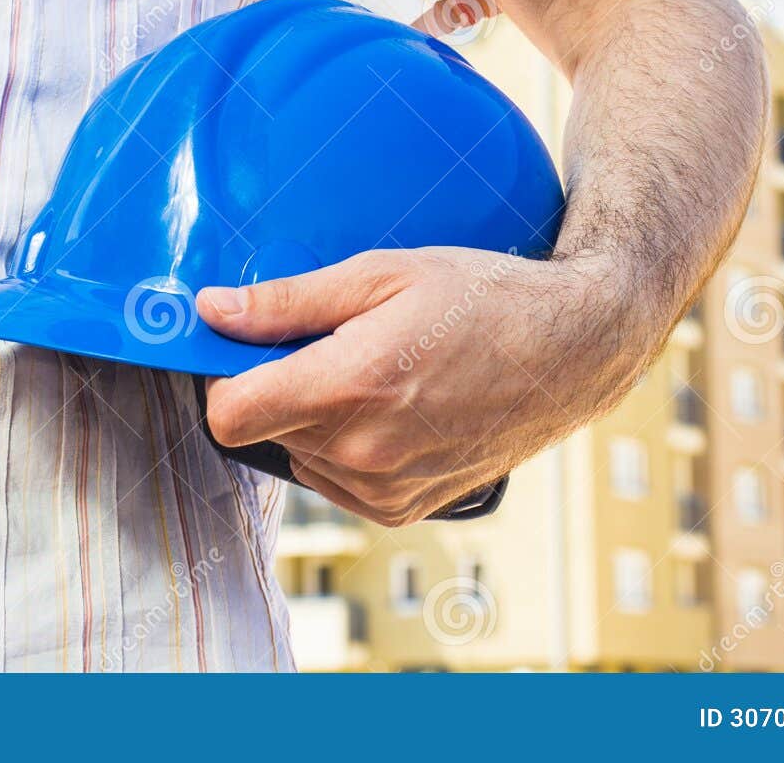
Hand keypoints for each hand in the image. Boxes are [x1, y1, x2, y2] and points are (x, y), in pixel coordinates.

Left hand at [197, 246, 665, 525]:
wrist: (572, 348)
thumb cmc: (483, 297)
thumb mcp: (382, 274)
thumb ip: (288, 301)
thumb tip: (211, 311)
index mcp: (351, 387)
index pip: (228, 415)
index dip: (226, 377)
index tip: (249, 348)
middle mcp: (363, 451)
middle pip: (266, 428)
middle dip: (284, 385)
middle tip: (338, 342)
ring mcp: (385, 488)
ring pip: (300, 455)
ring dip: (318, 418)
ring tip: (381, 372)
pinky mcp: (405, 508)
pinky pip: (337, 481)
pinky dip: (349, 447)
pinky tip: (397, 407)